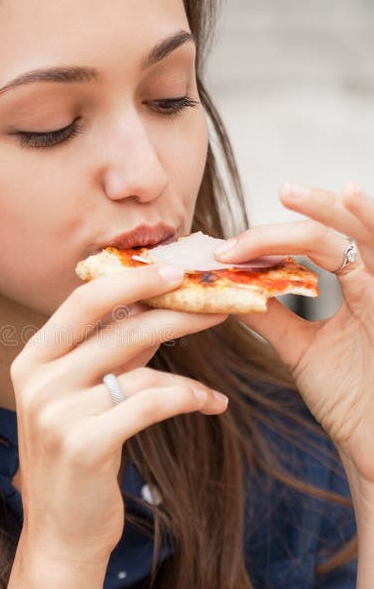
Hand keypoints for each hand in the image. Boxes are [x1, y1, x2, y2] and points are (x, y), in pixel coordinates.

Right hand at [10, 264, 228, 567]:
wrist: (60, 533)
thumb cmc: (76, 461)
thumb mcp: (80, 399)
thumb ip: (107, 355)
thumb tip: (153, 308)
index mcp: (33, 360)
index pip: (83, 301)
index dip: (132, 280)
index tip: (175, 269)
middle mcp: (37, 380)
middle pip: (118, 327)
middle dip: (175, 310)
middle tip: (217, 304)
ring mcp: (56, 412)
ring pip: (140, 368)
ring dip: (188, 371)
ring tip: (212, 387)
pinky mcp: (84, 445)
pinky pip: (151, 405)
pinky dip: (188, 398)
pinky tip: (208, 403)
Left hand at [214, 181, 373, 504]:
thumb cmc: (351, 397)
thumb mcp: (302, 350)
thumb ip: (272, 317)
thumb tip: (229, 291)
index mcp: (354, 287)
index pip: (320, 244)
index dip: (276, 237)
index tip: (229, 246)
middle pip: (347, 228)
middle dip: (315, 206)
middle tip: (282, 191)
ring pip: (369, 237)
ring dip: (334, 212)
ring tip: (300, 192)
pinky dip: (368, 231)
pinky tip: (353, 206)